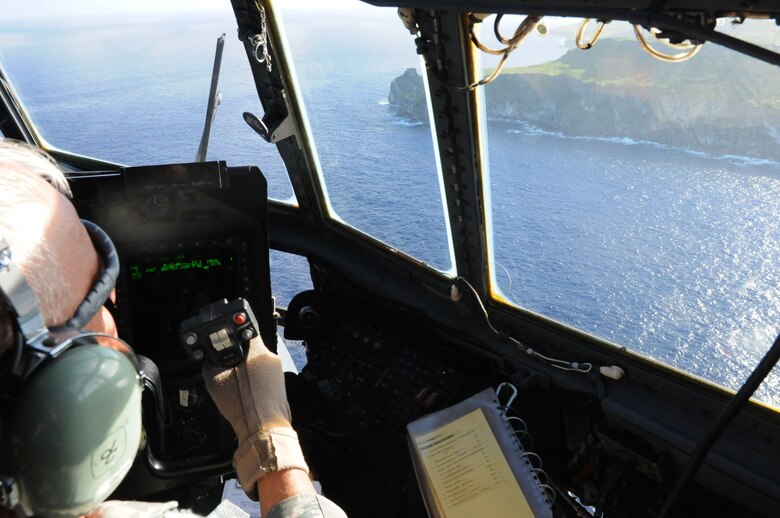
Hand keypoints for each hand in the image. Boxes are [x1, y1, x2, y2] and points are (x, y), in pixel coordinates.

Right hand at [203, 337, 307, 499]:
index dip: (231, 335)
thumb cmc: (244, 406)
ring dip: (244, 370)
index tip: (223, 342)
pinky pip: (262, 377)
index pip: (244, 331)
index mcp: (258, 351)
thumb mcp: (215, 381)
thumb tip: (209, 360)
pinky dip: (252, 382)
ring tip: (233, 385)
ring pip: (256, 364)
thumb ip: (211, 364)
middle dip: (236, 357)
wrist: (264, 430)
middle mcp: (271, 359)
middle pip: (250, 349)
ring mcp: (278, 373)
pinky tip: (243, 394)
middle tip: (224, 368)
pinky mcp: (280, 386)